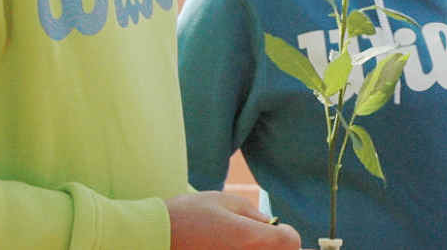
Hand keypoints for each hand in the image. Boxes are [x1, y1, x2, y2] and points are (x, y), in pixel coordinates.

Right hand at [166, 191, 299, 249]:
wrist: (155, 239)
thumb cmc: (186, 216)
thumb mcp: (221, 201)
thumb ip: (250, 211)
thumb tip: (268, 223)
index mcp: (251, 237)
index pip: (291, 241)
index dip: (284, 232)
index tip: (272, 228)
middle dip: (271, 245)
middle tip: (252, 236)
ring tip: (233, 242)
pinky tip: (222, 247)